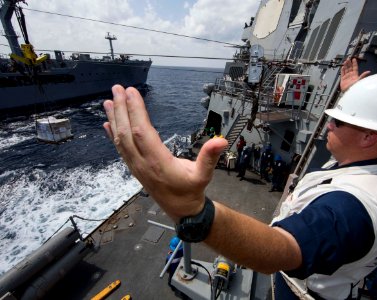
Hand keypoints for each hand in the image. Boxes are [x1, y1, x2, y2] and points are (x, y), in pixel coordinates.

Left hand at [103, 85, 227, 221]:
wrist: (181, 210)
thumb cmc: (191, 191)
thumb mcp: (204, 175)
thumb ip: (210, 157)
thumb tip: (220, 140)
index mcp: (158, 162)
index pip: (142, 132)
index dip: (136, 111)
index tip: (132, 92)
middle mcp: (142, 163)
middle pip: (127, 133)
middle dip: (122, 109)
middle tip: (117, 89)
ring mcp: (136, 166)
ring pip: (120, 140)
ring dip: (115, 119)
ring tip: (109, 101)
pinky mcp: (134, 168)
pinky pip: (120, 149)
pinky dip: (112, 135)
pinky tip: (108, 123)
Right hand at [340, 58, 370, 91]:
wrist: (349, 92)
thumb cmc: (355, 87)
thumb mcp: (359, 80)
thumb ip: (363, 75)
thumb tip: (368, 71)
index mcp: (355, 75)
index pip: (355, 67)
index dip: (354, 63)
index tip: (354, 59)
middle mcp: (351, 75)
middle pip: (350, 67)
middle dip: (349, 63)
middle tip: (348, 59)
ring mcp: (347, 77)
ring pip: (346, 69)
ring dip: (345, 65)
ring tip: (345, 61)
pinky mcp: (343, 79)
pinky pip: (342, 73)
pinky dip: (342, 70)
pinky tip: (342, 67)